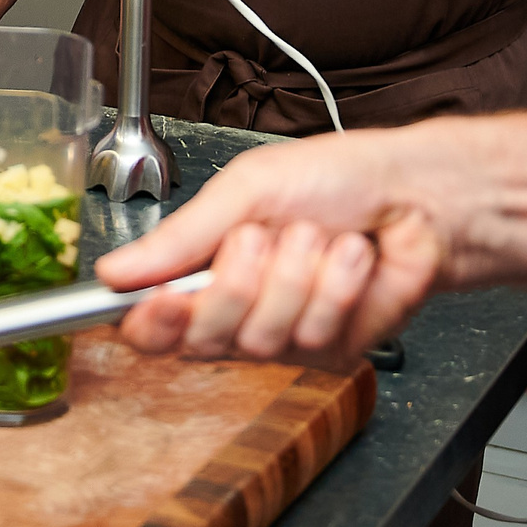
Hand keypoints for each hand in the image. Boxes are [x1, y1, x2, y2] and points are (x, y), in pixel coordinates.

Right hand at [95, 128, 450, 369]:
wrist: (413, 192)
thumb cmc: (334, 177)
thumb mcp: (243, 189)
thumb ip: (178, 237)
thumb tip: (113, 270)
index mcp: (204, 267)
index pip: (153, 324)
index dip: (151, 322)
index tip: (160, 302)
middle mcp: (240, 309)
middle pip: (205, 337)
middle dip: (237, 282)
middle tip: (260, 237)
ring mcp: (286, 334)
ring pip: (263, 338)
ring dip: (297, 275)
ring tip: (319, 236)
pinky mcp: (334, 349)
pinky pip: (317, 335)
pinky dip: (338, 285)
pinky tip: (352, 259)